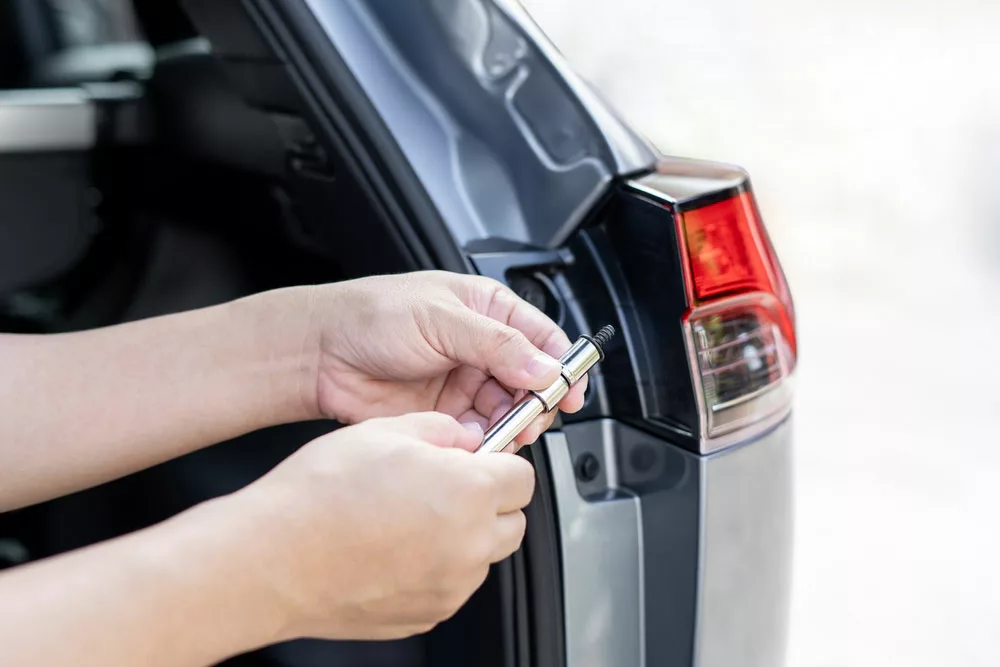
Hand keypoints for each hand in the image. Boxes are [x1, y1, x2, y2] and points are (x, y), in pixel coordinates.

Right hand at [229, 412, 534, 640]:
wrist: (271, 558)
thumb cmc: (318, 496)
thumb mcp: (384, 430)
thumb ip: (441, 429)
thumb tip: (463, 438)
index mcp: (469, 492)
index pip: (524, 477)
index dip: (500, 464)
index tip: (477, 462)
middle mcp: (470, 544)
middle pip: (513, 521)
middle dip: (488, 501)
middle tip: (443, 486)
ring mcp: (450, 586)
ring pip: (484, 555)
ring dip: (465, 535)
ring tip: (409, 516)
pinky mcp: (427, 614)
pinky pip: (452, 585)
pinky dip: (438, 567)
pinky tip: (394, 546)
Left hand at [304, 271, 586, 447]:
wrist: (320, 355)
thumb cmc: (371, 316)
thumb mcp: (440, 319)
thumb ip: (496, 344)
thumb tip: (543, 366)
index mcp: (488, 311)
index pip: (543, 338)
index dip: (561, 367)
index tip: (569, 393)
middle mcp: (482, 348)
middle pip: (532, 381)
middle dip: (537, 402)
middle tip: (529, 417)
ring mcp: (465, 383)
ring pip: (509, 411)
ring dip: (512, 425)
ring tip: (504, 433)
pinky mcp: (446, 416)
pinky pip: (480, 434)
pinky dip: (486, 443)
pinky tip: (479, 443)